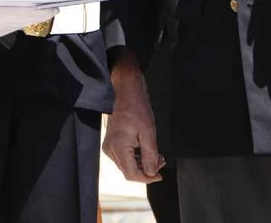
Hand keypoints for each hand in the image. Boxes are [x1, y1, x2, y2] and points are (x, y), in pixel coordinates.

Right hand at [102, 51, 163, 183]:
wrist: (126, 92)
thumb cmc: (136, 108)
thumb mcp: (148, 133)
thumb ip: (150, 156)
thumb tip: (151, 173)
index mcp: (117, 147)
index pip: (131, 174)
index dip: (147, 178)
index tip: (159, 174)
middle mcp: (110, 149)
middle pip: (129, 171)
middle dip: (146, 170)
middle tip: (161, 161)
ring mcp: (109, 146)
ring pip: (127, 165)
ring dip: (142, 163)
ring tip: (157, 155)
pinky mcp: (112, 142)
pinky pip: (125, 157)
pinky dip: (137, 157)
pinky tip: (146, 151)